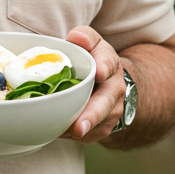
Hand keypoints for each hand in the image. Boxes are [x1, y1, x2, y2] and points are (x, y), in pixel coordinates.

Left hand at [61, 27, 125, 144]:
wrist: (109, 83)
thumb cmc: (93, 60)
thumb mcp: (91, 43)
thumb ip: (85, 37)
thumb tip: (76, 38)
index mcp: (109, 64)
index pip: (109, 64)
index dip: (104, 67)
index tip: (99, 72)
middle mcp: (114, 90)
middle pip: (105, 104)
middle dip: (92, 116)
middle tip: (79, 127)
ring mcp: (111, 112)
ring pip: (97, 125)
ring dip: (81, 131)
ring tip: (63, 134)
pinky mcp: (102, 129)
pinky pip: (89, 136)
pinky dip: (73, 136)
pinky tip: (60, 132)